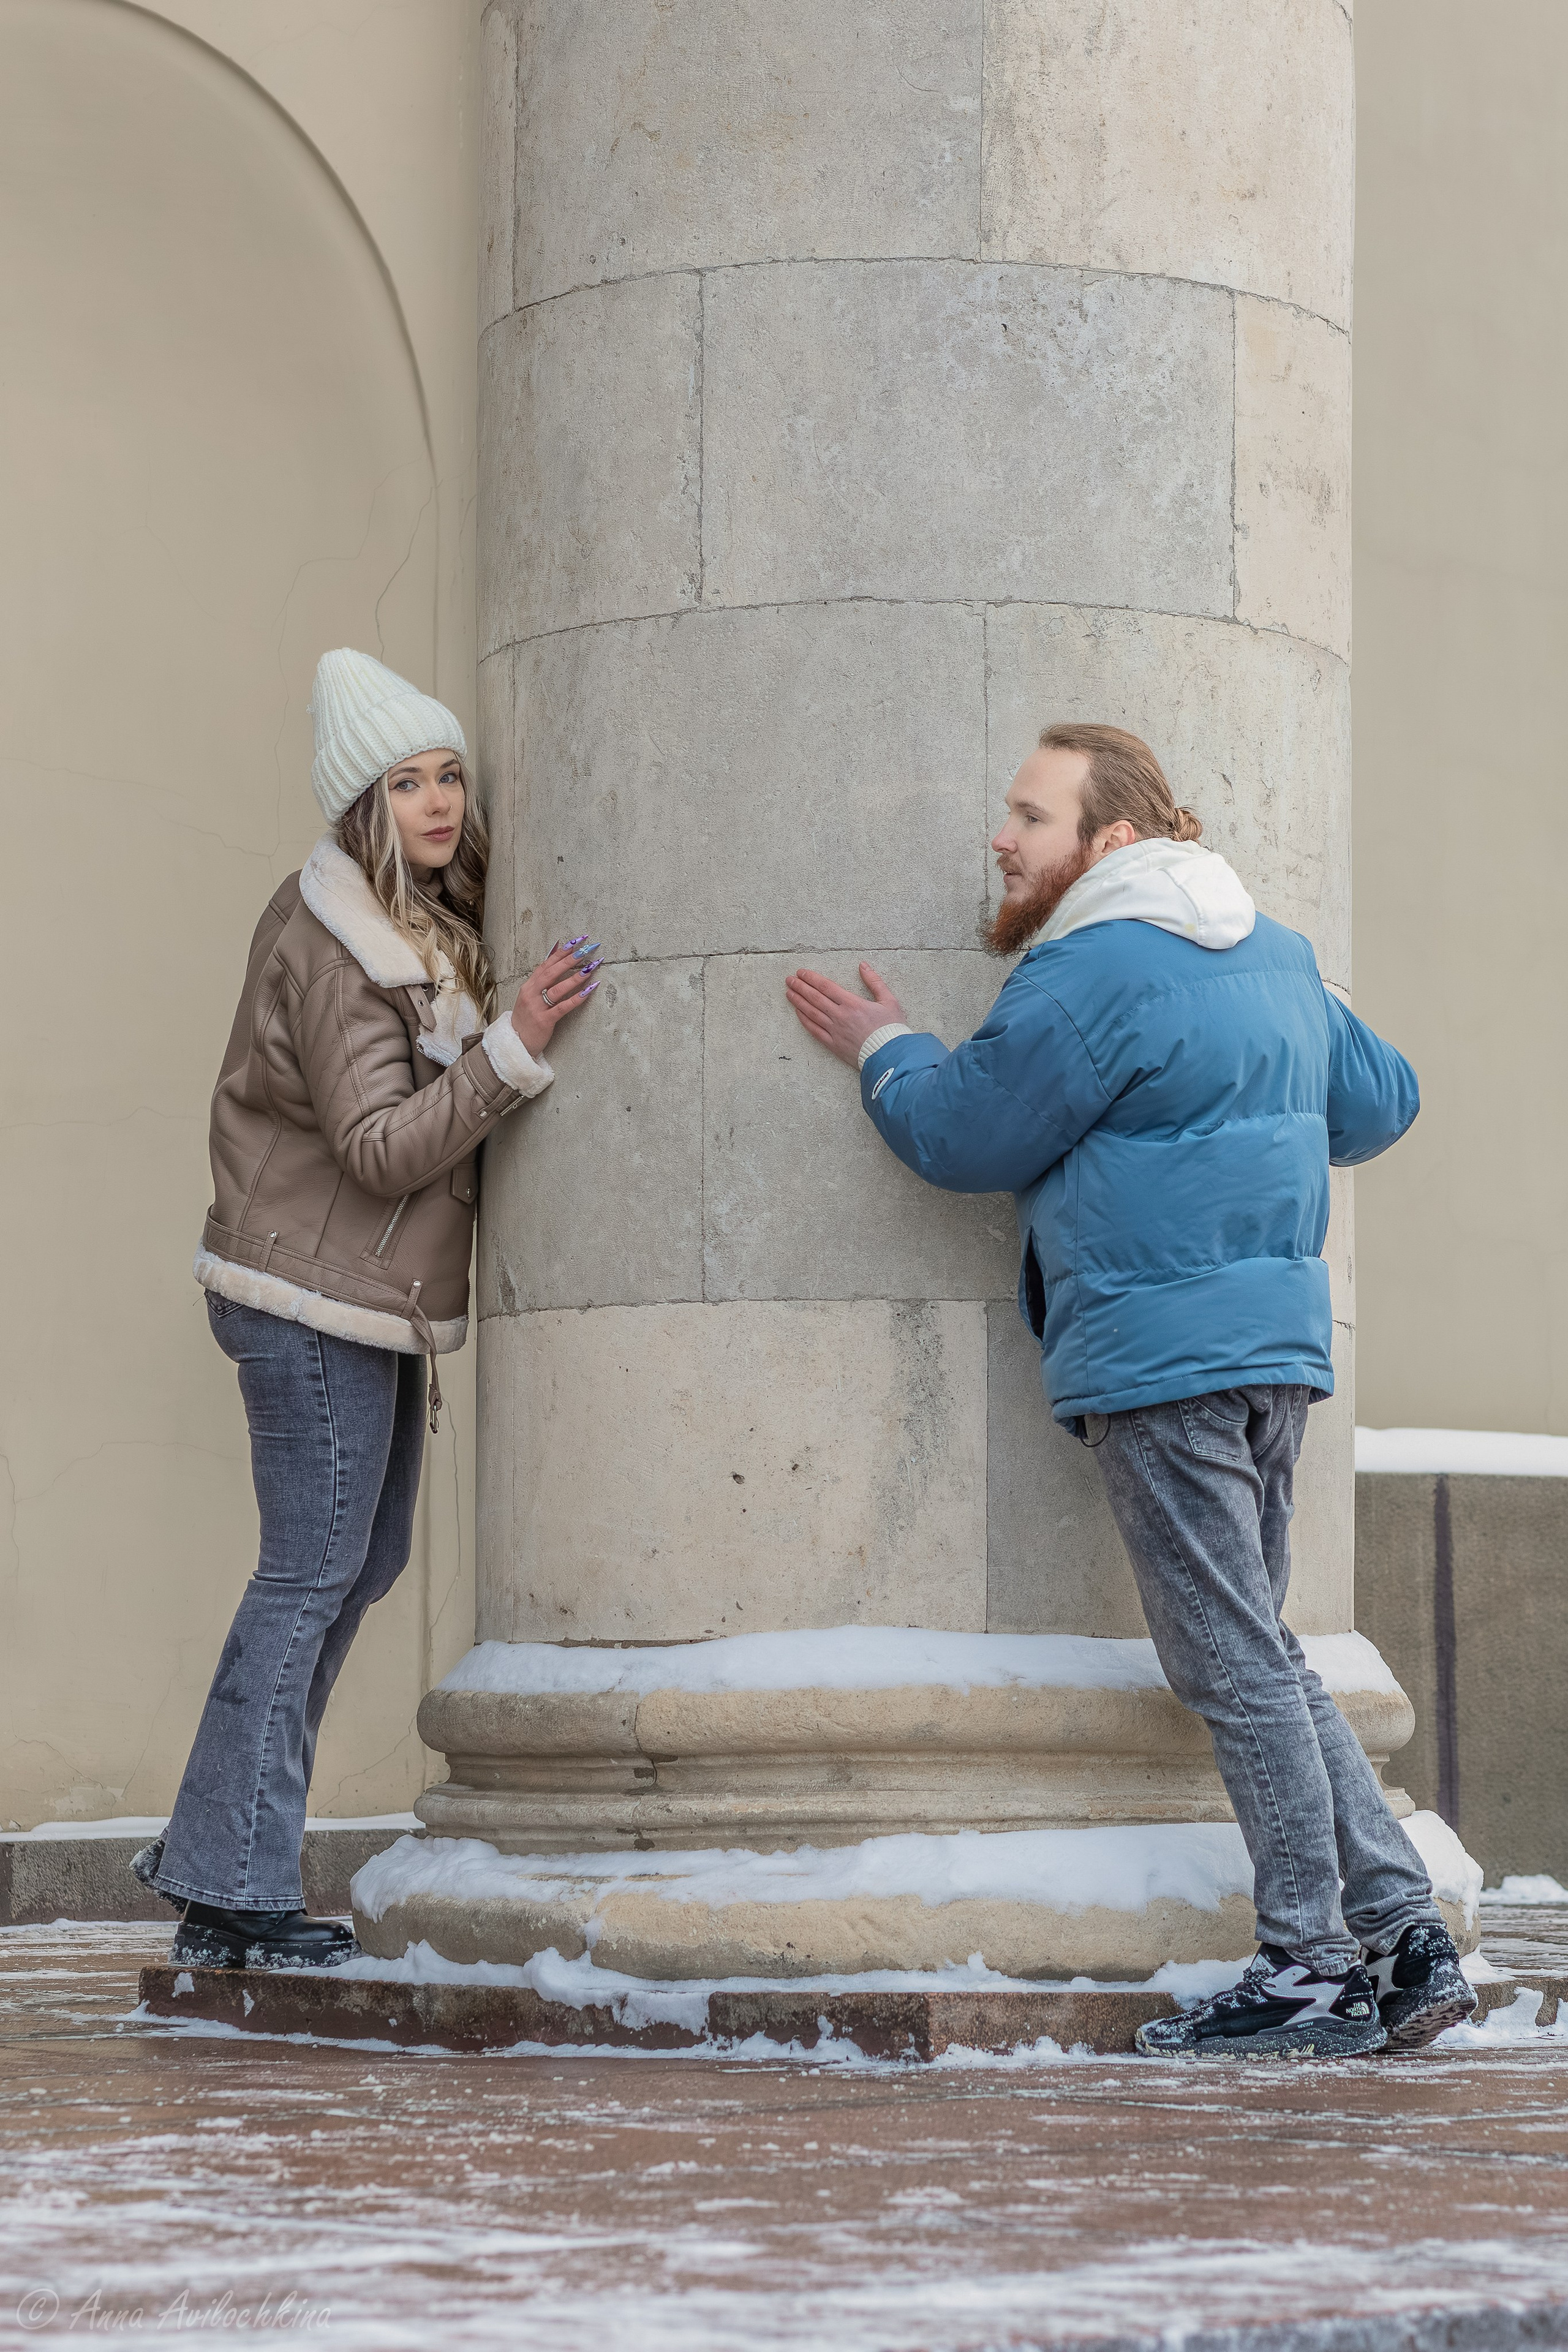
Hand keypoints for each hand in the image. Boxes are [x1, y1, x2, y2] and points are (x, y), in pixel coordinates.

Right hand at [511, 936, 600, 1058]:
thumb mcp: (530, 996)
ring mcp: (537, 1007)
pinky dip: (577, 998)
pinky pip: (563, 1007)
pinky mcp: (545, 1021)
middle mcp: (531, 994)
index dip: (561, 952)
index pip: (546, 965)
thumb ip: (542, 978)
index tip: (576, 941)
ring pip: (558, 988)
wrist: (515, 1042)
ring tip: (591, 967)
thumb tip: (555, 954)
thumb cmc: (526, 1018)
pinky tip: (589, 990)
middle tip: (586, 949)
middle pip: (552, 973)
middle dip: (570, 960)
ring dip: (576, 977)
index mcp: (528, 986)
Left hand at [784, 962, 905, 1067]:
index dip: (812, 978)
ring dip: (798, 1001)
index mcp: (852, 1003)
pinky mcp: (833, 1044)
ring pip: (811, 1013)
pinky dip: (805, 1020)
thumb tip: (863, 965)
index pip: (826, 986)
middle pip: (815, 998)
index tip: (801, 973)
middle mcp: (840, 1015)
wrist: (890, 1056)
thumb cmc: (891, 1028)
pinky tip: (798, 1013)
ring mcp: (834, 1031)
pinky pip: (814, 1031)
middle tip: (789, 980)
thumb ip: (875, 982)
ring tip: (789, 993)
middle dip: (800, 987)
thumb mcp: (889, 1001)